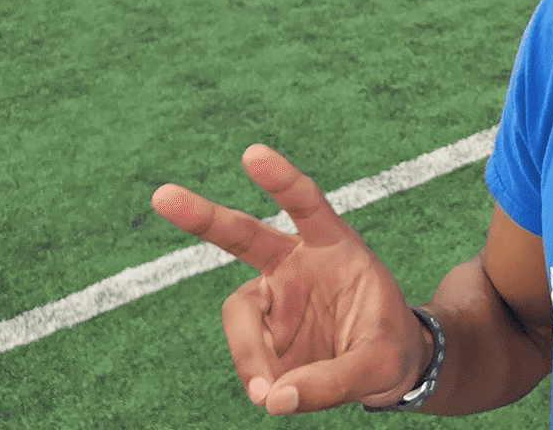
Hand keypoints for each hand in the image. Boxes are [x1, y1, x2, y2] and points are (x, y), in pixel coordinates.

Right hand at [151, 145, 432, 413]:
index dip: (280, 179)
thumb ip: (333, 380)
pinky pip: (246, 352)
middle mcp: (297, 262)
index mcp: (334, 245)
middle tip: (162, 195)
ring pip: (239, 313)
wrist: (389, 368)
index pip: (306, 203)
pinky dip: (253, 374)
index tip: (252, 153)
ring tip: (269, 391)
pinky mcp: (263, 330)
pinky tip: (274, 392)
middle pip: (243, 234)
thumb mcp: (381, 365)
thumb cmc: (390, 349)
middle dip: (202, 215)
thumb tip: (272, 397)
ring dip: (249, 352)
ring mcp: (275, 295)